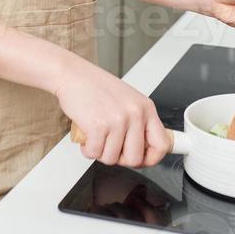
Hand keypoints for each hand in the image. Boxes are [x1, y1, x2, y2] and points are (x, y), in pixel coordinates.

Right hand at [54, 55, 168, 168]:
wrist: (72, 74)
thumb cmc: (96, 86)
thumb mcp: (127, 100)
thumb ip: (138, 122)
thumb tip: (145, 148)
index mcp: (145, 107)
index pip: (162, 144)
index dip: (151, 158)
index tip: (142, 159)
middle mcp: (135, 114)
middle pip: (135, 159)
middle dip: (119, 158)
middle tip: (110, 145)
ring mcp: (117, 121)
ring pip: (112, 159)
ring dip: (100, 152)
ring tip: (96, 135)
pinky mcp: (98, 127)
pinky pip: (94, 154)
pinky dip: (87, 149)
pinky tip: (87, 134)